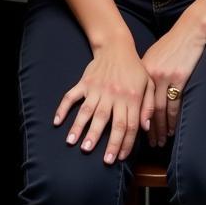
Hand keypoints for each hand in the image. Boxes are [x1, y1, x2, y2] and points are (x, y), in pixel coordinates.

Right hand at [53, 39, 154, 163]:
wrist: (116, 46)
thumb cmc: (134, 68)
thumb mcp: (148, 83)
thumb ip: (149, 106)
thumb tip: (145, 128)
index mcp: (131, 97)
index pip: (128, 124)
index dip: (124, 143)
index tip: (117, 158)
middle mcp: (113, 94)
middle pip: (108, 121)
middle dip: (103, 141)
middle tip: (96, 157)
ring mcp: (97, 88)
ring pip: (88, 111)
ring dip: (80, 127)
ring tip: (73, 142)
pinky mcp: (84, 82)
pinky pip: (71, 96)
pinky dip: (63, 108)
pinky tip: (57, 122)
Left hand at [140, 19, 205, 147]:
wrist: (189, 31)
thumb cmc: (172, 44)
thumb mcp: (154, 56)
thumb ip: (146, 75)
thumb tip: (141, 94)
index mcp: (143, 70)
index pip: (137, 101)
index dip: (136, 119)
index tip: (134, 134)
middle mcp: (151, 75)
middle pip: (146, 108)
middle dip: (147, 129)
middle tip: (147, 144)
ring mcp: (165, 77)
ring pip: (160, 110)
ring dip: (160, 128)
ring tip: (159, 141)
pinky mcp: (180, 78)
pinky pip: (174, 104)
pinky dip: (172, 119)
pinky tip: (171, 130)